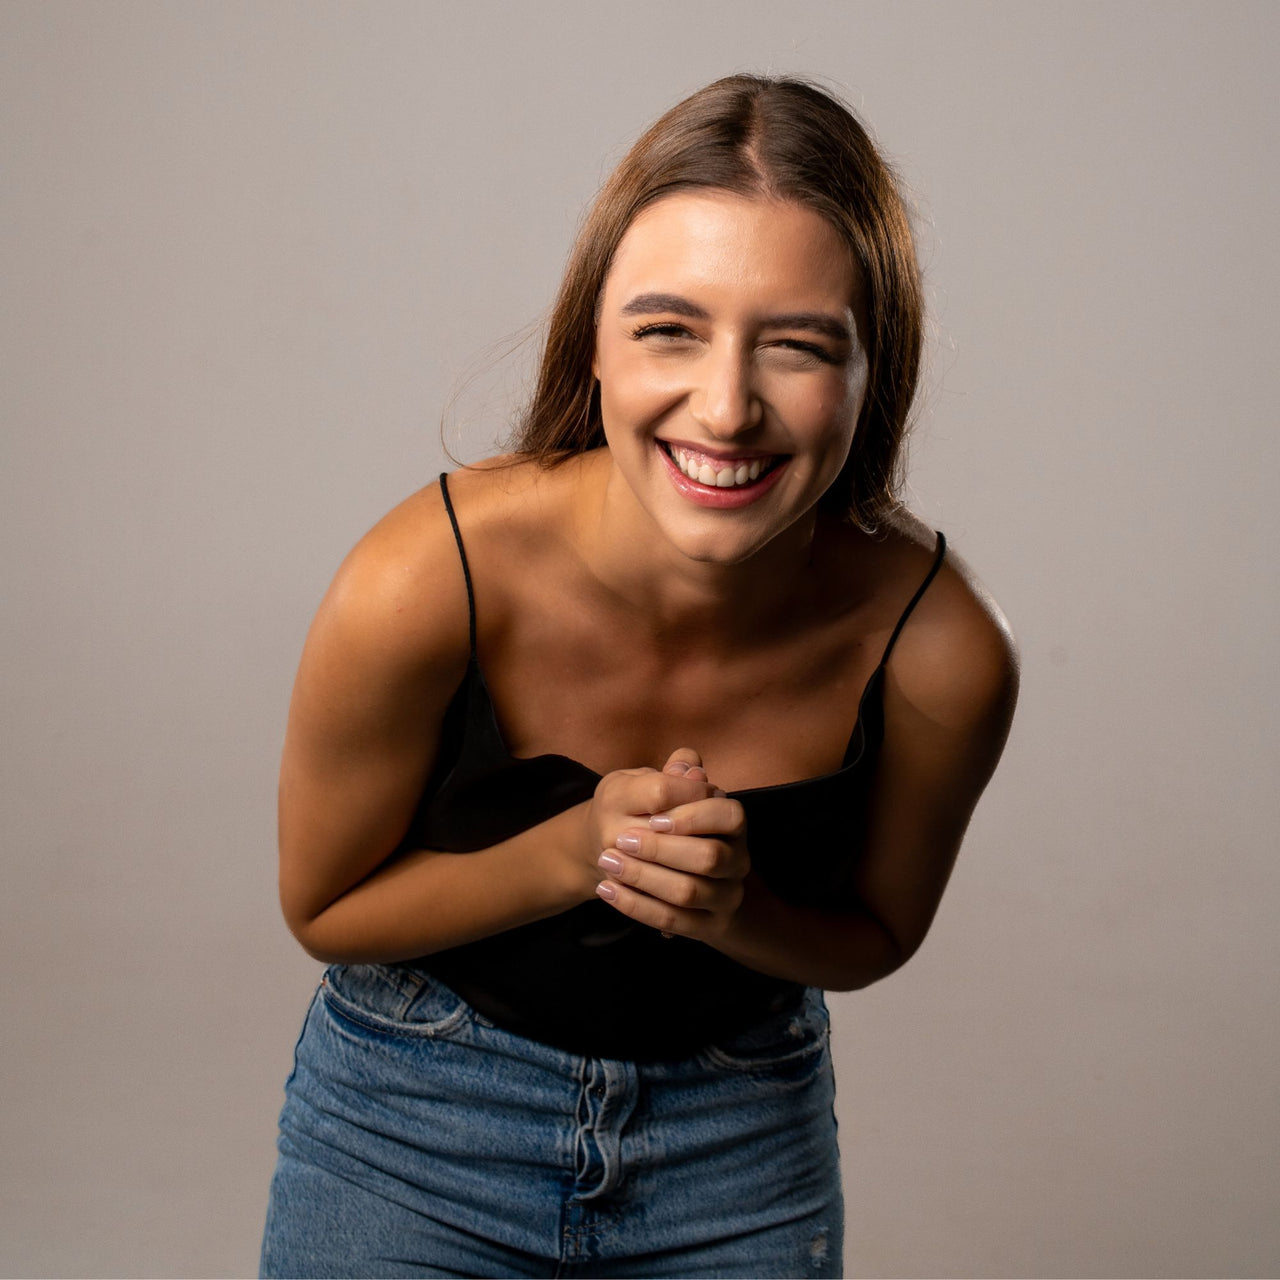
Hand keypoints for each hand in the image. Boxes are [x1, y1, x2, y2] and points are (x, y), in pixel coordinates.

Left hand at [593, 748, 749, 942]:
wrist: (666, 869)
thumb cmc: (660, 818)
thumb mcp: (661, 788)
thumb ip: (674, 775)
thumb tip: (685, 765)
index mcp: (733, 822)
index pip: (729, 815)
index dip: (692, 816)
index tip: (652, 818)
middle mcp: (738, 859)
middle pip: (709, 857)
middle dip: (661, 850)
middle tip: (620, 840)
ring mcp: (726, 896)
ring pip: (689, 892)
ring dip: (644, 878)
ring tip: (607, 862)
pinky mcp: (707, 926)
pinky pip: (672, 921)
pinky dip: (636, 906)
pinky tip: (606, 890)